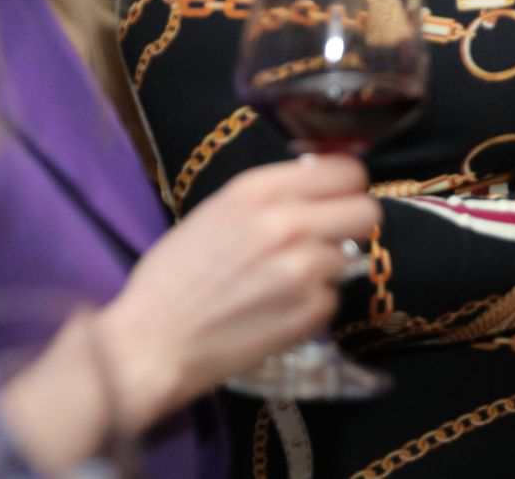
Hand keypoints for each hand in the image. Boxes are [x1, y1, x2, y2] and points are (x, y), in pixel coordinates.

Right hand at [93, 156, 378, 427]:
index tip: (336, 198)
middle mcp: (289, 222)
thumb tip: (318, 179)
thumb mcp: (216, 213)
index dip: (345, 186)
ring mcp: (304, 268)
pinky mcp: (311, 312)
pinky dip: (311, 305)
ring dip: (325, 270)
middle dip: (351, 225)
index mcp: (260, 190)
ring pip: (350, 258)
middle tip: (327, 239)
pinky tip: (275, 312)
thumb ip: (271, 195)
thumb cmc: (173, 278)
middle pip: (367, 211)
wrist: (147, 345)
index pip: (347, 170)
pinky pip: (332, 298)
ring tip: (282, 284)